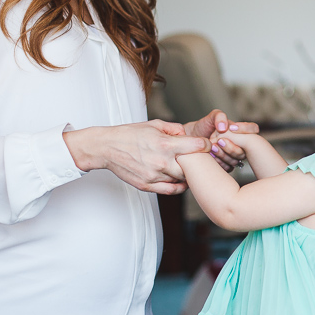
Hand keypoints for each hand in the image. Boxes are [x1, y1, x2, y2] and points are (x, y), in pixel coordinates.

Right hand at [64, 120, 210, 194]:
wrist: (106, 147)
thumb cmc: (129, 134)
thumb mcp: (154, 124)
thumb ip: (174, 129)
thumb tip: (187, 134)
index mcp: (165, 144)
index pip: (197, 147)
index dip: (206, 146)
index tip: (208, 147)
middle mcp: (162, 161)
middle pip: (192, 168)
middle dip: (198, 164)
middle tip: (202, 161)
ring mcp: (154, 175)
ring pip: (181, 180)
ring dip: (188, 175)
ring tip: (190, 170)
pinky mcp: (147, 186)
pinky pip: (170, 190)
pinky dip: (178, 187)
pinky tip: (181, 181)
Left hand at [184, 110, 258, 171]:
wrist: (193, 139)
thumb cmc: (203, 127)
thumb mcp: (210, 117)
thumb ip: (219, 116)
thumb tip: (225, 127)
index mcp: (240, 131)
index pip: (253, 129)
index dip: (246, 129)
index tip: (232, 128)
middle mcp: (240, 144)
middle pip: (245, 148)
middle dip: (231, 146)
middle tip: (219, 140)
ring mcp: (234, 156)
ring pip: (236, 159)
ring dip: (223, 154)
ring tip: (212, 148)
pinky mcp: (227, 165)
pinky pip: (228, 167)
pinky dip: (219, 161)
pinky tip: (210, 156)